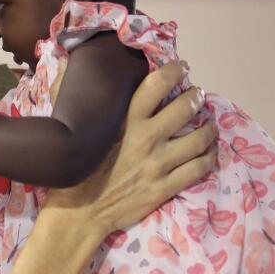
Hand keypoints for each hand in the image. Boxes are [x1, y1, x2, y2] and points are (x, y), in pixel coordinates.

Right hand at [43, 62, 217, 235]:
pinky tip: (209, 151)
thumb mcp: (64, 126)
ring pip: (200, 138)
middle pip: (186, 108)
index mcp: (124, 121)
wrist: (78, 214)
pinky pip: (200, 167)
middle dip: (196, 97)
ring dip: (209, 127)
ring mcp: (159, 164)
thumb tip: (67, 59)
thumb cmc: (71, 171)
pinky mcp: (166, 187)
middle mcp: (146, 139)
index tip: (181, 68)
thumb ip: (66, 91)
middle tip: (197, 95)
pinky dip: (210, 156)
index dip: (174, 71)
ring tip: (210, 123)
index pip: (156, 85)